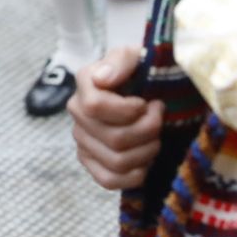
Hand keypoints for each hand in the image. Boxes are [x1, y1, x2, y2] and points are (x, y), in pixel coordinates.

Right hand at [68, 46, 163, 190]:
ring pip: (117, 161)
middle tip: (160, 119)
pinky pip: (109, 180)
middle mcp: (77, 112)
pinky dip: (135, 174)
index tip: (147, 103)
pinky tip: (145, 160)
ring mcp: (81, 139)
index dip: (128, 110)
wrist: (145, 88)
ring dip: (147, 152)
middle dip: (148, 131)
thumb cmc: (142, 71)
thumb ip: (121, 60)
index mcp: (85, 83)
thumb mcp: (136, 56)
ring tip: (155, 138)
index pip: (95, 107)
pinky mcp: (90, 162)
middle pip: (114, 138)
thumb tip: (103, 79)